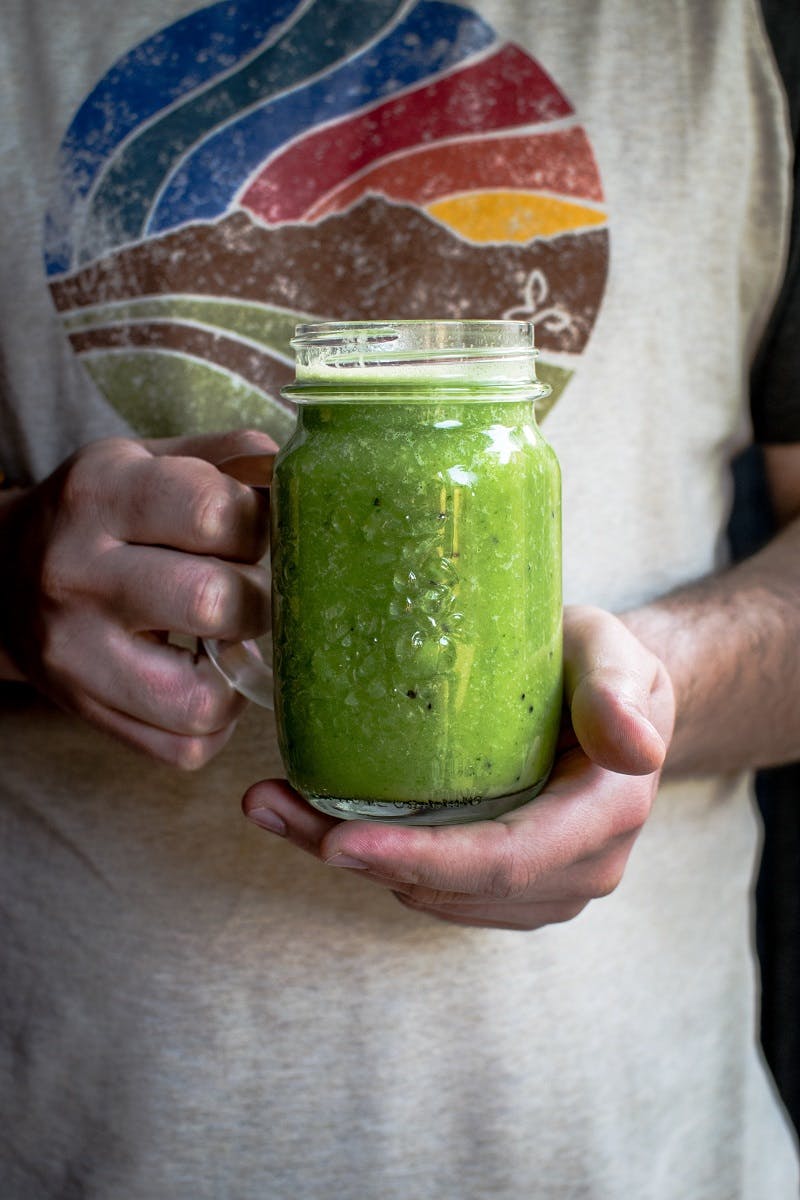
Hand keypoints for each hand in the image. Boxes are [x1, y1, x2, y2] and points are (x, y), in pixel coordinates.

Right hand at [0, 430, 274, 766]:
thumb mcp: (149, 461)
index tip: (264, 531)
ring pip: (202, 699)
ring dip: (242, 671)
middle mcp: (76, 573)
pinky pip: (185, 748)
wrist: (2, 577)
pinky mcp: (87, 713)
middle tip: (255, 589)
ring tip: (233, 637)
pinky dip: (218, 720)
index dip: (264, 524)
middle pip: (212, 601)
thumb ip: (228, 460)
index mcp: (100, 493)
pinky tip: (211, 678)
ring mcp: (76, 655)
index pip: (214, 512)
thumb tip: (300, 480)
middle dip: (261, 598)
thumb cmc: (103, 516)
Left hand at [242, 606, 674, 929]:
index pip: (504, 859)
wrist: (614, 697)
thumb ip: (617, 690)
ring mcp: (548, 887)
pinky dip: (377, 861)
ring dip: (352, 859)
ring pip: (433, 895)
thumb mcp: (613, 651)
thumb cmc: (602, 663)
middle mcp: (582, 868)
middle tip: (270, 806)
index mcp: (606, 815)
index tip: (338, 841)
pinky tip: (324, 819)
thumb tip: (634, 748)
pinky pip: (436, 890)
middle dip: (356, 856)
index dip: (420, 858)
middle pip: (452, 886)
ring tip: (277, 803)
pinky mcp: (514, 889)